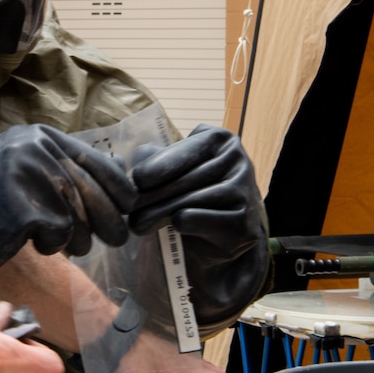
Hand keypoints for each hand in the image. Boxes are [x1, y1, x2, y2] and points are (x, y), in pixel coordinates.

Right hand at [0, 124, 135, 319]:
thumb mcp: (25, 175)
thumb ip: (63, 172)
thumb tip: (122, 185)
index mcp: (36, 135)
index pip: (97, 160)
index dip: (119, 189)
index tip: (129, 209)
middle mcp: (33, 146)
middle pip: (93, 189)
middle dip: (109, 220)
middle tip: (114, 239)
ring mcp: (25, 173)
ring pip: (81, 214)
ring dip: (77, 238)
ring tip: (54, 241)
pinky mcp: (21, 204)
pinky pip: (61, 233)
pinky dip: (53, 246)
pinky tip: (29, 242)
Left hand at [129, 125, 267, 327]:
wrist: (222, 233)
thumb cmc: (193, 192)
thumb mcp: (175, 168)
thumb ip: (157, 158)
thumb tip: (142, 158)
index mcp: (221, 139)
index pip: (184, 152)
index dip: (156, 167)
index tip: (137, 180)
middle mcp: (238, 161)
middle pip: (184, 180)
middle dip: (150, 197)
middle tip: (129, 210)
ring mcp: (244, 193)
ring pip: (188, 202)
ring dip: (157, 215)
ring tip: (138, 224)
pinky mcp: (244, 224)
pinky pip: (198, 221)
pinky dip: (181, 226)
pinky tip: (173, 228)